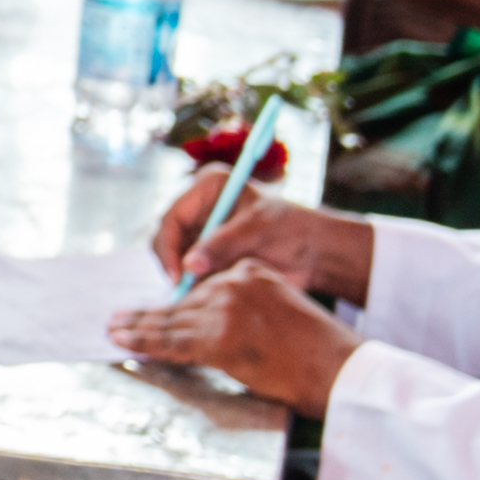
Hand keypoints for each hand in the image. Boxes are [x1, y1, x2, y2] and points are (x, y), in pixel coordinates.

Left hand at [106, 262, 361, 412]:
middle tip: (118, 318)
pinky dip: (145, 343)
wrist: (333, 364)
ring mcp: (224, 310)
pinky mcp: (218, 338)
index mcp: (248, 272)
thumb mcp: (277, 309)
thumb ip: (243, 307)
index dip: (171, 303)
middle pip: (181, 303)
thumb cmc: (314, 347)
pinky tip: (125, 342)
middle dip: (146, 314)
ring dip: (137, 328)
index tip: (149, 308)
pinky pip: (173, 342)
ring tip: (113, 330)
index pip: (199, 288)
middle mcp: (233, 284)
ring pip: (171, 321)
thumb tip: (210, 325)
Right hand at [152, 187, 373, 298]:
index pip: (171, 218)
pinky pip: (189, 275)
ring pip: (175, 261)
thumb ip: (222, 245)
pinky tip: (214, 292)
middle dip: (174, 266)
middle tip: (186, 292)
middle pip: (166, 240)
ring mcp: (201, 233)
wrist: (313, 253)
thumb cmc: (292, 230)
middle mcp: (199, 207)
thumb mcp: (257, 231)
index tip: (179, 276)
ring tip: (211, 290)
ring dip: (188, 278)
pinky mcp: (207, 255)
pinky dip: (196, 286)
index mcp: (208, 186)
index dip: (169, 248)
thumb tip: (189, 266)